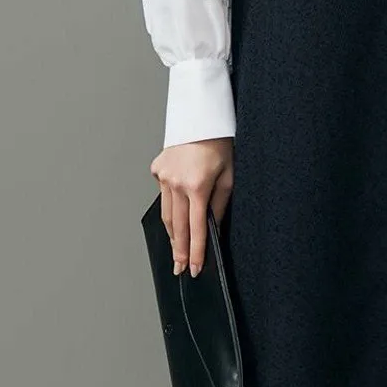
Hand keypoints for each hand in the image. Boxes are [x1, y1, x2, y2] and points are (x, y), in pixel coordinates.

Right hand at [150, 137, 233, 276]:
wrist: (200, 117)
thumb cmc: (220, 143)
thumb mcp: (229, 175)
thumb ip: (220, 204)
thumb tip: (213, 228)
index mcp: (196, 186)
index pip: (197, 228)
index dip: (196, 252)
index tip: (195, 268)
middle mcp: (176, 183)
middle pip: (177, 226)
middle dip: (179, 251)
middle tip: (180, 269)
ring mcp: (163, 176)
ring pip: (166, 214)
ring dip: (172, 234)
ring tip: (176, 251)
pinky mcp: (157, 169)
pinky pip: (163, 194)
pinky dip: (170, 205)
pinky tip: (176, 214)